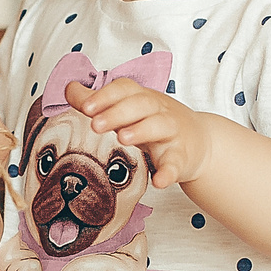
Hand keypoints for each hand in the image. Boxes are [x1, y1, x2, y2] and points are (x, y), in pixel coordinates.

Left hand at [69, 79, 214, 188]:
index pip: (125, 89)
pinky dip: (169, 172)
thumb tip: (69, 89)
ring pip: (160, 126)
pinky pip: (176, 164)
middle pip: (141, 105)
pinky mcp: (182, 157)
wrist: (201, 143)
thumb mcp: (129, 109)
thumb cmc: (156, 123)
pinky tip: (159, 181)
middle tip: (95, 125)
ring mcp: (172, 134)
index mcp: (142, 98)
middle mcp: (159, 111)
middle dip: (117, 113)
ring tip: (122, 138)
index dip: (106, 96)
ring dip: (142, 130)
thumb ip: (98, 101)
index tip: (86, 107)